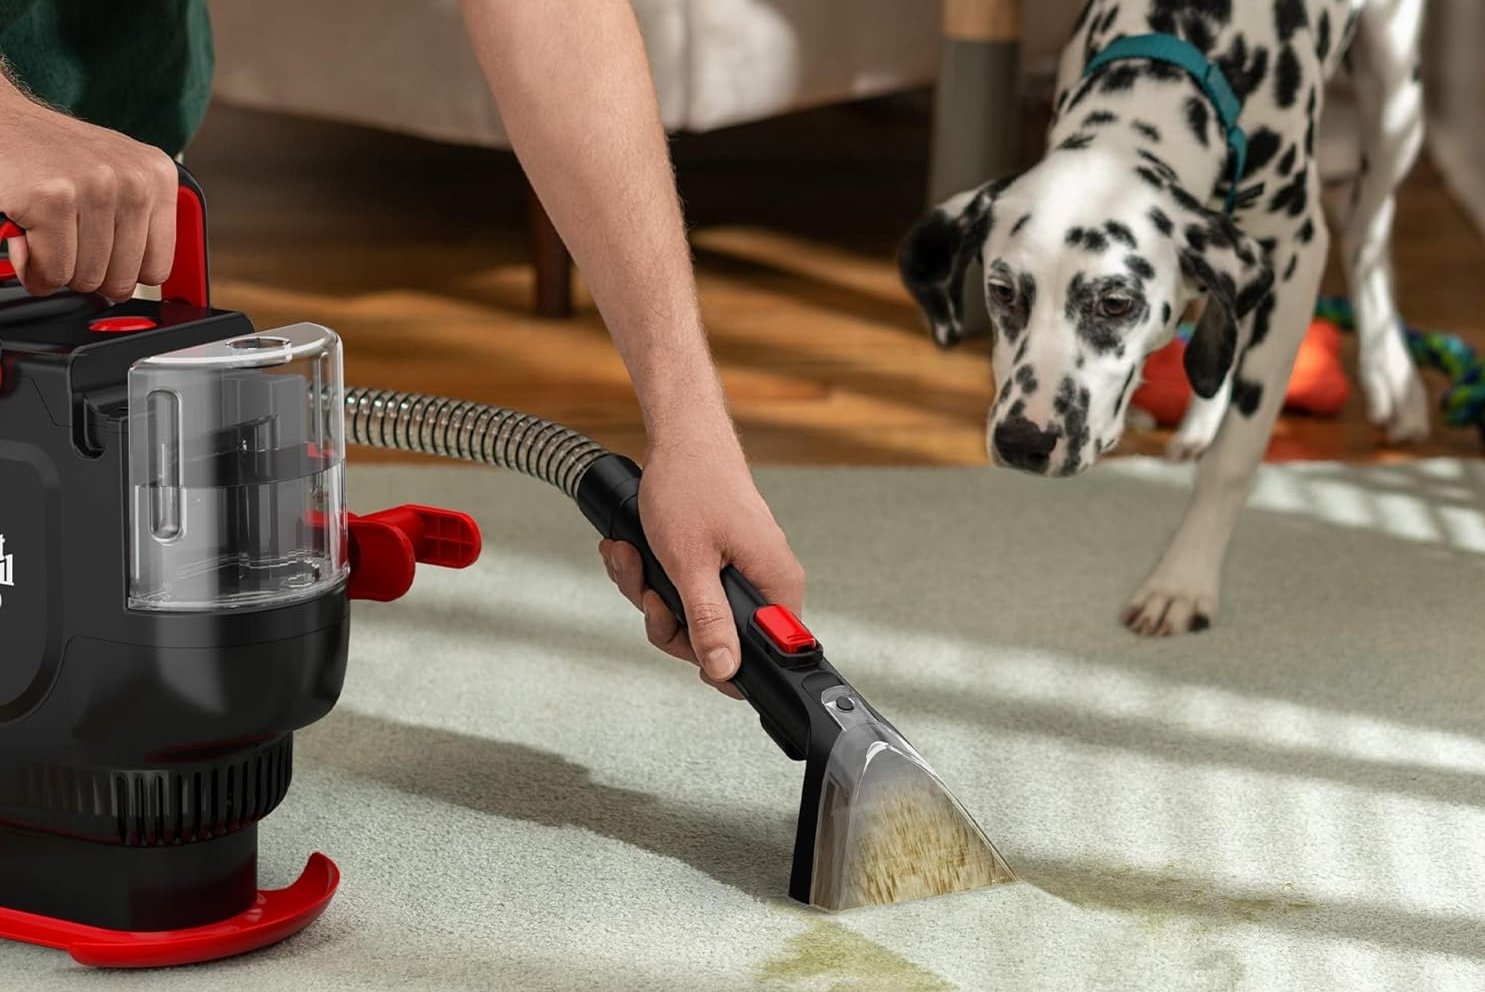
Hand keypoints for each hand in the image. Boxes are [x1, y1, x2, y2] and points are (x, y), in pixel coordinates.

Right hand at [0, 76, 178, 298]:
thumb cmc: (51, 156)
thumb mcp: (113, 179)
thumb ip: (134, 225)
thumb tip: (138, 283)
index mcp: (157, 177)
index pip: (157, 269)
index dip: (119, 273)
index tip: (99, 256)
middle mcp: (134, 181)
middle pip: (120, 280)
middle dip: (84, 272)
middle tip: (63, 239)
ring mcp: (95, 188)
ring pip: (84, 279)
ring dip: (54, 267)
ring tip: (43, 229)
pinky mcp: (53, 200)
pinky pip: (52, 272)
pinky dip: (31, 266)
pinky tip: (24, 234)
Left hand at [599, 431, 804, 698]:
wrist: (681, 437)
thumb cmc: (692, 484)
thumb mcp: (691, 563)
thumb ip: (708, 621)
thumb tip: (723, 668)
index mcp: (776, 585)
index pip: (764, 655)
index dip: (718, 662)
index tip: (684, 647)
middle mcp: (765, 580)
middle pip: (717, 638)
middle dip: (668, 619)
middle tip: (649, 593)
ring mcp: (741, 570)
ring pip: (691, 613)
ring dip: (649, 590)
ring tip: (632, 559)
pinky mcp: (719, 559)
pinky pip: (683, 588)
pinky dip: (651, 573)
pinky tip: (633, 551)